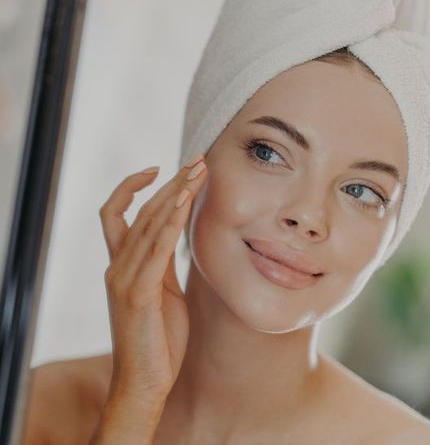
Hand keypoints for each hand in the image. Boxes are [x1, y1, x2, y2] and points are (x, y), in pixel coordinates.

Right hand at [98, 155, 206, 400]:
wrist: (145, 381)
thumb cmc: (158, 337)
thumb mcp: (162, 291)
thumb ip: (162, 263)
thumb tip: (176, 236)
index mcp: (123, 264)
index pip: (118, 213)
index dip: (133, 186)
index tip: (160, 168)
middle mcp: (118, 266)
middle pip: (141, 210)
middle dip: (171, 182)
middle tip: (197, 161)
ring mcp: (124, 279)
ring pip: (148, 222)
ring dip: (175, 193)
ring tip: (198, 171)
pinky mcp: (138, 294)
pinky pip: (155, 249)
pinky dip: (170, 222)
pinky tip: (186, 202)